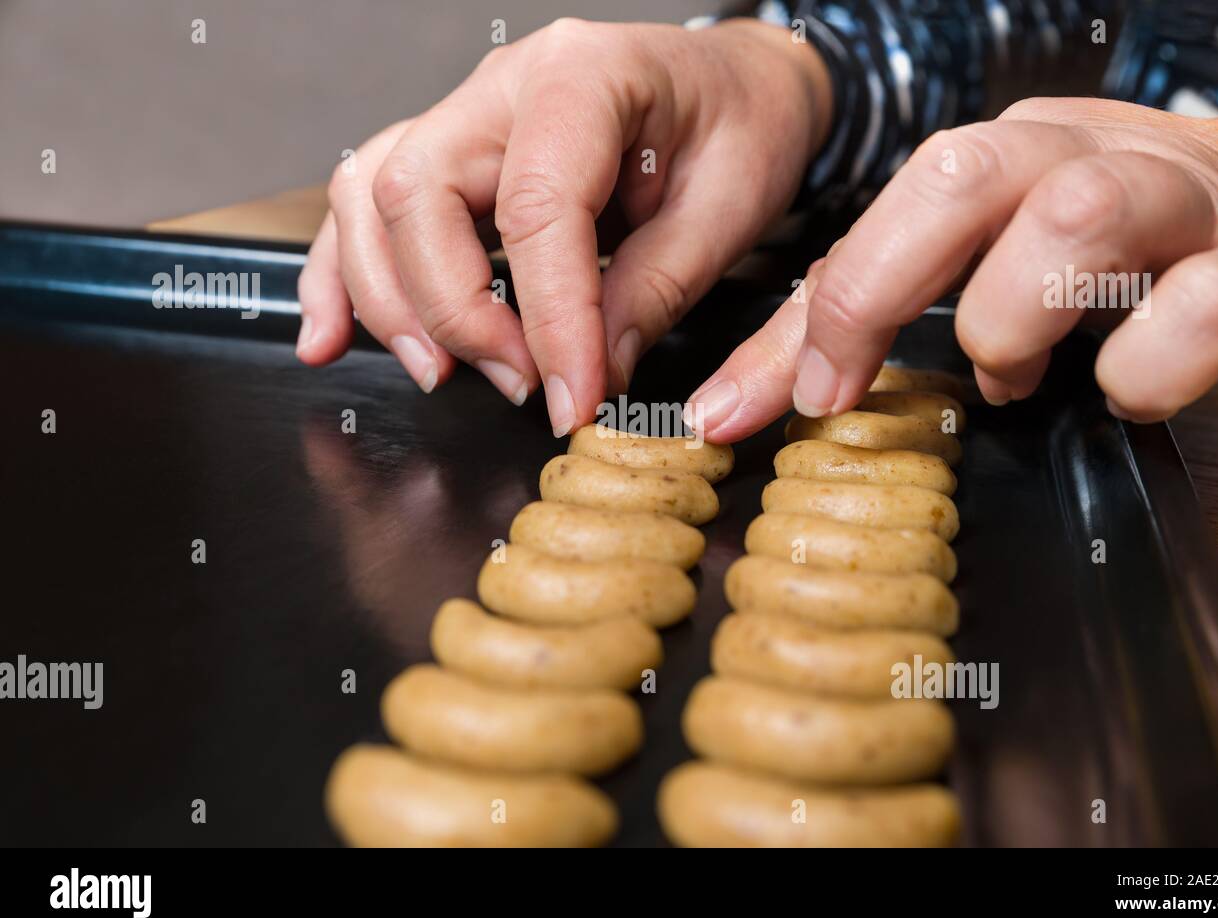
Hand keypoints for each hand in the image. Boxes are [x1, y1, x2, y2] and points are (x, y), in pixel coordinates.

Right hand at [297, 17, 830, 434]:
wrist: (738, 85)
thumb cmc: (742, 126)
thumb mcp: (727, 210)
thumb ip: (652, 292)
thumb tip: (587, 373)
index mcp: (584, 77)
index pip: (537, 209)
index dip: (550, 319)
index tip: (573, 396)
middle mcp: (505, 86)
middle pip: (418, 195)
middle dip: (455, 311)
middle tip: (519, 383)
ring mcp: (468, 116)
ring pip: (372, 198)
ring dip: (391, 300)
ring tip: (442, 374)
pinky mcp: (453, 155)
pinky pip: (368, 203)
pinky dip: (342, 274)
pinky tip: (331, 335)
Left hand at [691, 98, 1217, 439]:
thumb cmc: (1135, 263)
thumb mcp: (997, 269)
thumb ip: (877, 321)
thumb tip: (740, 399)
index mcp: (1015, 158)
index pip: (893, 203)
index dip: (826, 302)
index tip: (776, 400)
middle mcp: (1089, 156)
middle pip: (963, 175)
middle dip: (880, 286)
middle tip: (854, 384)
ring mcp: (1186, 202)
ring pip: (1077, 217)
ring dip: (1014, 319)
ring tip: (1014, 376)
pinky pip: (1205, 305)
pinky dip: (1147, 367)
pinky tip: (1128, 391)